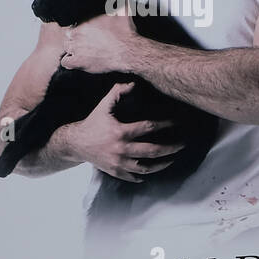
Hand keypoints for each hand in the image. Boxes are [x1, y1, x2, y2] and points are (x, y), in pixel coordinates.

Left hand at [61, 12, 137, 73]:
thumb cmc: (125, 34)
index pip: (73, 24)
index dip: (78, 28)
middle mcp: (78, 35)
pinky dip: (69, 62)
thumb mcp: (123, 10)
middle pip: (68, 35)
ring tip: (80, 51)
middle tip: (83, 42)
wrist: (128, 52)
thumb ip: (118, 0)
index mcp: (85, 22)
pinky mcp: (79, 62)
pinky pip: (65, 62)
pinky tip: (76, 61)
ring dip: (72, 49)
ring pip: (66, 47)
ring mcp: (77, 49)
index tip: (85, 31)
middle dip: (75, 38)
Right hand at [64, 83, 182, 181]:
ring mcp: (119, 163)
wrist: (75, 144)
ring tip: (172, 159)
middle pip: (153, 151)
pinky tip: (154, 168)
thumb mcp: (103, 106)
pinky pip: (135, 177)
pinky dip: (145, 175)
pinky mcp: (116, 172)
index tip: (177, 123)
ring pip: (147, 168)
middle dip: (171, 148)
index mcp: (121, 132)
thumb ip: (117, 92)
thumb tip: (133, 82)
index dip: (166, 124)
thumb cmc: (92, 123)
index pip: (149, 127)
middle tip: (183, 144)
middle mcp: (121, 150)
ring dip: (162, 164)